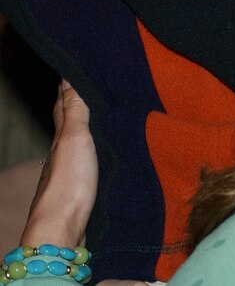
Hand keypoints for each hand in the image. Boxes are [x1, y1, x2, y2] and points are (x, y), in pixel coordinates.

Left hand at [21, 80, 97, 248]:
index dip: (67, 89)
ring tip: (103, 115)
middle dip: (77, 106)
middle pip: (69, 125)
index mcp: (61, 138)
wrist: (64, 232)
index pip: (63, 107)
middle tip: (89, 87)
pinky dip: (95, 151)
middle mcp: (63, 154)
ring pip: (79, 144)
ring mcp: (71, 174)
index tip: (74, 70)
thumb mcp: (74, 139)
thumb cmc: (68, 183)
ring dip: (88, 129)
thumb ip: (75, 111)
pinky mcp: (82, 192)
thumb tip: (67, 77)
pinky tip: (105, 152)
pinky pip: (89, 162)